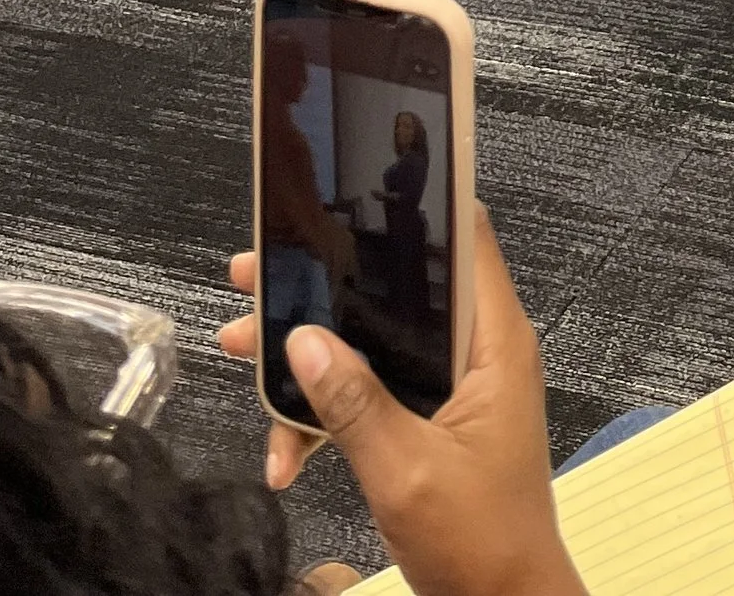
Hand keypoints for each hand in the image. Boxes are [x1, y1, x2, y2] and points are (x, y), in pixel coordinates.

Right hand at [218, 208, 585, 595]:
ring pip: (373, 343)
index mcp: (492, 341)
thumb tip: (305, 339)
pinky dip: (327, 416)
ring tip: (241, 350)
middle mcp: (476, 351)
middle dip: (322, 287)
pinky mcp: (431, 421)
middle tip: (256, 275)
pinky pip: (372, 394)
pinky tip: (283, 453)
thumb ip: (354, 403)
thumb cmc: (481, 543)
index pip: (460, 236)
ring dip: (310, 356)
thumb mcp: (406, 471)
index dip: (404, 205)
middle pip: (396, 289)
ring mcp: (453, 387)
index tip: (342, 189)